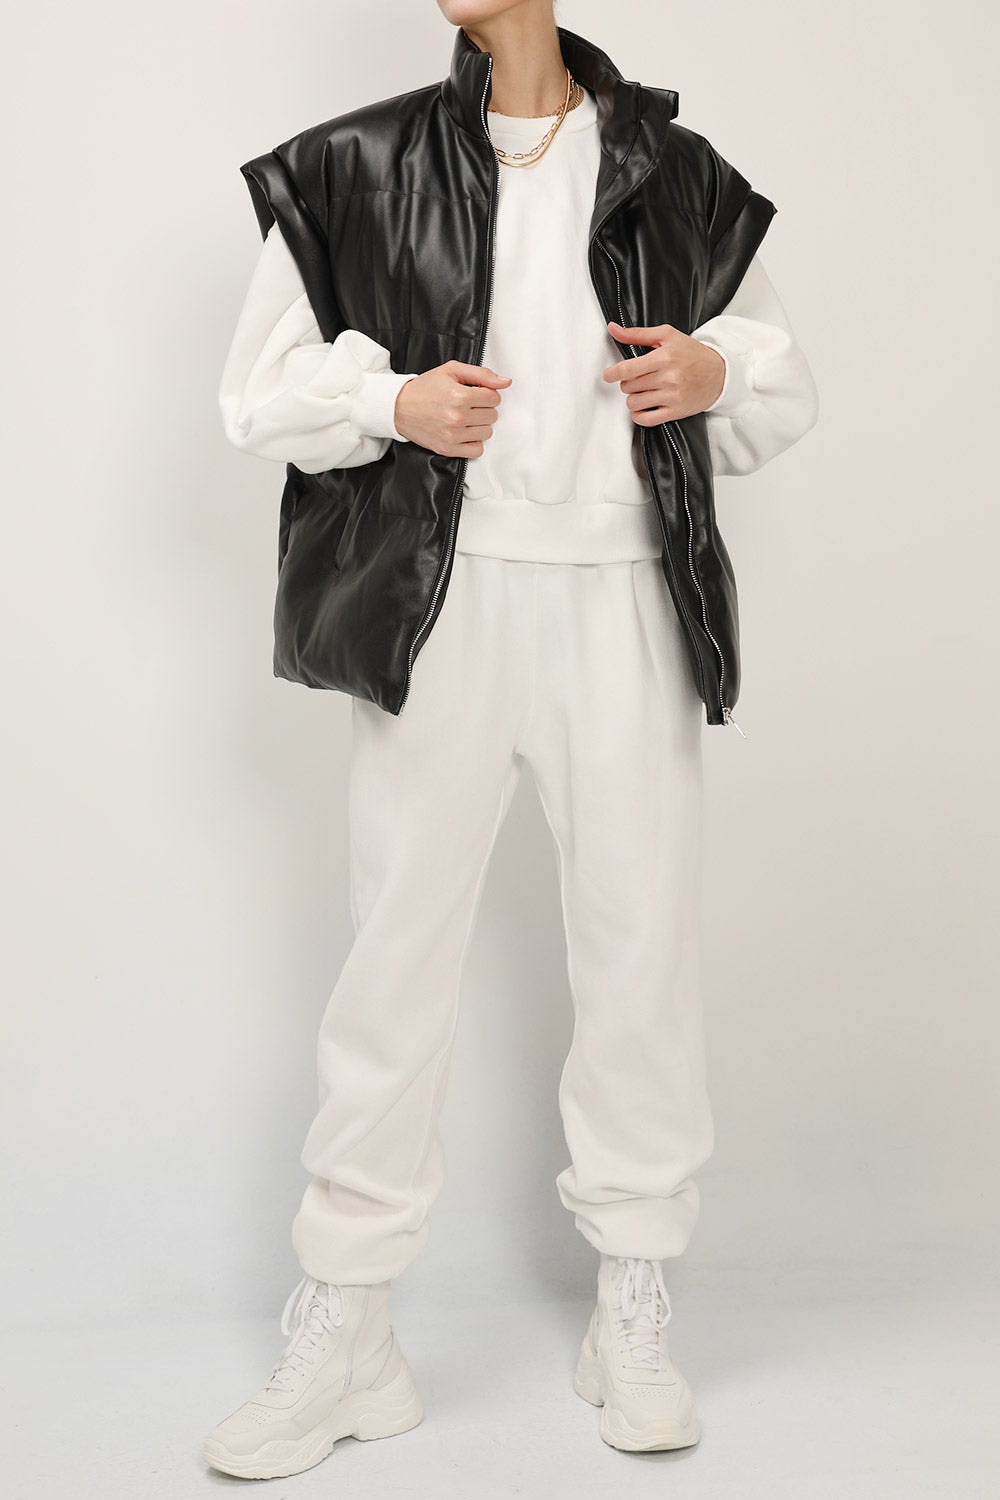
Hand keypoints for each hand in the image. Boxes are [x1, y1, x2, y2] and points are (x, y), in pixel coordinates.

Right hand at [394, 361, 511, 456]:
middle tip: (468, 405)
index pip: (494, 398)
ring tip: (465, 418)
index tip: (476, 393)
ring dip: (480, 425)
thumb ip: (482, 374)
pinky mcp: (448, 449)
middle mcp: (457, 417)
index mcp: (459, 395)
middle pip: (492, 415)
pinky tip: (464, 432)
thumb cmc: (425, 388)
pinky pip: (477, 450)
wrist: (399, 407)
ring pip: (487, 433)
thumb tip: (506, 382)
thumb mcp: (452, 371)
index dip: (487, 393)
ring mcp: (453, 435)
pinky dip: (474, 442)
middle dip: (483, 408)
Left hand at [602, 321, 725, 423]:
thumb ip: (637, 334)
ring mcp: (672, 397)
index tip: (608, 375)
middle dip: (627, 383)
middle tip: (637, 378)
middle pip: (629, 386)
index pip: (628, 369)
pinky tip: (643, 407)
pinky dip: (638, 415)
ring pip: (634, 403)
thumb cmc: (691, 353)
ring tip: (642, 391)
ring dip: (633, 398)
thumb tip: (612, 329)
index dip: (612, 373)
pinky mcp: (676, 412)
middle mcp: (669, 377)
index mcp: (664, 357)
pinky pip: (646, 420)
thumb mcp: (666, 336)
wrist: (719, 374)